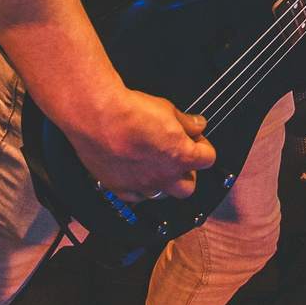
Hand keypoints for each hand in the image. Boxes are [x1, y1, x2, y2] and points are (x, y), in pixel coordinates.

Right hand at [65, 88, 216, 201]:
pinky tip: (133, 172)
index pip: (207, 159)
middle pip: (187, 187)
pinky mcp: (118, 187)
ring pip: (160, 194)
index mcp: (181, 157)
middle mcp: (164, 176)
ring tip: (154, 164)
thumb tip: (196, 124)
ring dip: (162, 181)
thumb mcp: (167, 108)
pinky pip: (133, 196)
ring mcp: (141, 185)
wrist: (97, 116)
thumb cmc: (130, 111)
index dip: (203, 146)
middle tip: (179, 157)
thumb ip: (185, 122)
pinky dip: (136, 187)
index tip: (195, 139)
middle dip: (186, 173)